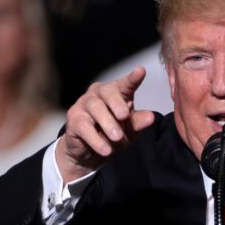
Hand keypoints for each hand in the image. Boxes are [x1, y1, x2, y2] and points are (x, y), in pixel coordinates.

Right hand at [55, 67, 154, 182]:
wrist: (89, 152)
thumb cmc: (112, 134)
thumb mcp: (129, 130)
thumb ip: (138, 122)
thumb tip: (151, 117)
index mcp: (116, 93)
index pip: (125, 84)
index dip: (133, 78)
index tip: (141, 71)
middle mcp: (99, 94)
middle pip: (108, 92)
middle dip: (117, 103)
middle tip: (124, 116)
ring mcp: (84, 104)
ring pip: (95, 107)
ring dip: (107, 123)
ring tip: (117, 137)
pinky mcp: (73, 119)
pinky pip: (84, 127)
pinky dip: (96, 139)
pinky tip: (106, 149)